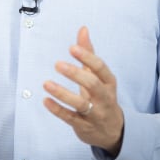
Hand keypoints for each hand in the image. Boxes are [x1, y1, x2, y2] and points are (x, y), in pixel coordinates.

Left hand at [43, 26, 124, 155]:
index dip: (87, 57)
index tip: (72, 48)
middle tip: (58, 64)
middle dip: (76, 74)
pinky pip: (70, 118)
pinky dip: (58, 110)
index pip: (100, 68)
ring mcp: (95, 113)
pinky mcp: (84, 126)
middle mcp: (104, 98)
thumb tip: (83, 29)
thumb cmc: (103, 96)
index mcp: (109, 82)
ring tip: (46, 83)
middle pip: (92, 84)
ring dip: (63, 94)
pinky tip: (45, 100)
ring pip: (81, 103)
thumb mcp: (99, 76)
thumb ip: (89, 53)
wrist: (114, 131)